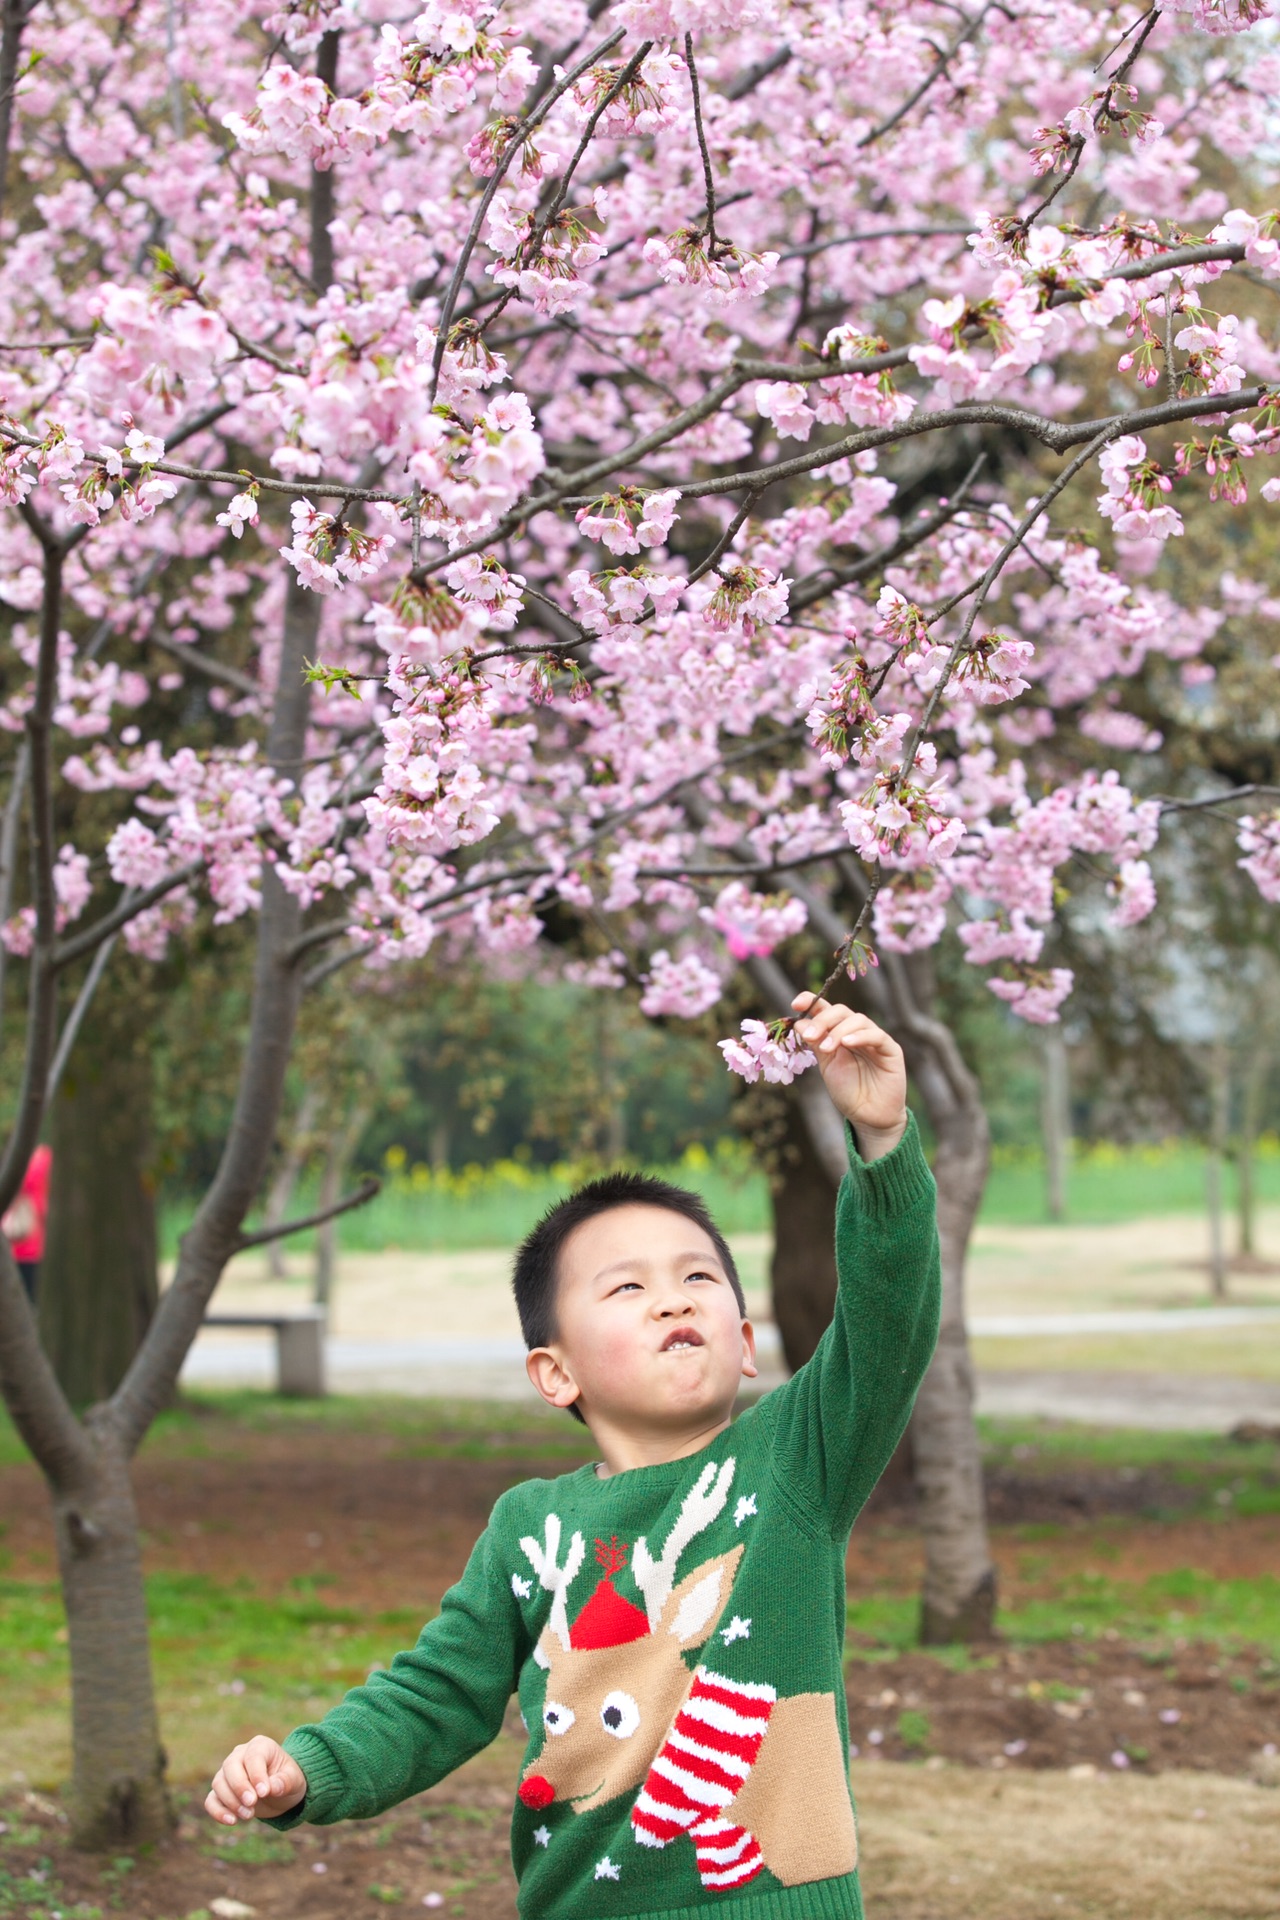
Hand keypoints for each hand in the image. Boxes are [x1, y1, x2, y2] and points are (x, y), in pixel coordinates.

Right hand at [205, 1736, 305, 1825]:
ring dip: (231, 1801)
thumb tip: (272, 1788)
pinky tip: (232, 1821)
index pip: (253, 1756)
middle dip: (239, 1787)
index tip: (264, 1792)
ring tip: (249, 1815)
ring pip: (219, 1783)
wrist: (281, 1793)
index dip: (256, 1774)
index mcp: (260, 1746)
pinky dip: (218, 1811)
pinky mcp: (221, 1792)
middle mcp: (240, 1755)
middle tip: (252, 1803)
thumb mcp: (294, 1780)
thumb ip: (285, 1782)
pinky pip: (211, 1800)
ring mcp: (227, 1773)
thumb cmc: (287, 1780)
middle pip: (230, 1766)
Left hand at [793, 993, 906, 1157]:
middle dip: (823, 1020)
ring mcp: (875, 1039)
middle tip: (809, 1036)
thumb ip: (816, 1044)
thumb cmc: (849, 1092)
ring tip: (826, 1048)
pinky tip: (847, 1043)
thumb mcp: (827, 1066)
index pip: (827, 1010)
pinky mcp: (891, 1050)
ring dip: (838, 1030)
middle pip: (841, 1011)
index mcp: (840, 1034)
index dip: (812, 1002)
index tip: (796, 1003)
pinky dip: (860, 1036)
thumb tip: (798, 1023)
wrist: (869, 1117)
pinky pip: (877, 1036)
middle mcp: (857, 1032)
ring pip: (858, 1020)